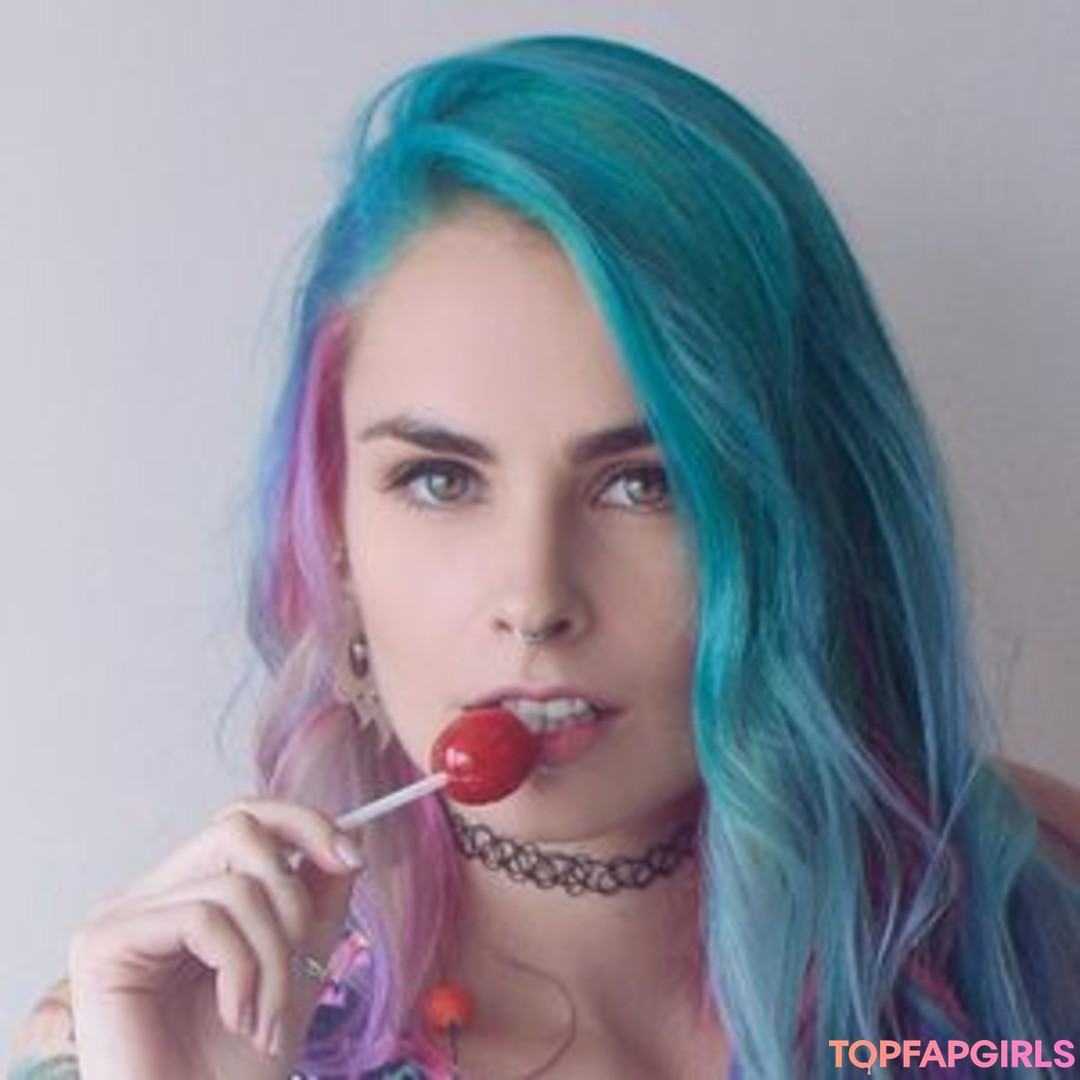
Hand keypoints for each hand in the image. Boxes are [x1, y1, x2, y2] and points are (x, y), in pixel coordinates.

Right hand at [68, 798, 363, 1079]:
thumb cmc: (237, 1067)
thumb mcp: (298, 966)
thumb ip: (319, 899)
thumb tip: (350, 835)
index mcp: (189, 893)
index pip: (247, 818)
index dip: (304, 824)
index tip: (351, 859)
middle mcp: (150, 895)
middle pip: (240, 827)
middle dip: (294, 897)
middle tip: (303, 963)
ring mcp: (122, 916)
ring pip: (234, 884)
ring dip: (275, 955)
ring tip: (268, 1017)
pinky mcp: (104, 943)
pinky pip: (204, 918)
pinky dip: (242, 969)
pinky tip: (237, 1017)